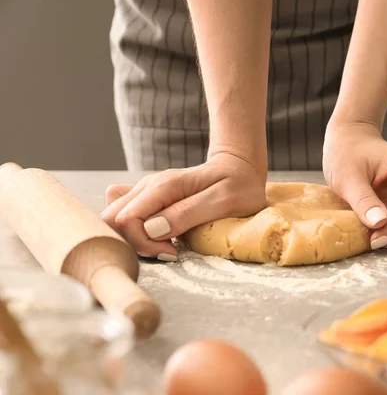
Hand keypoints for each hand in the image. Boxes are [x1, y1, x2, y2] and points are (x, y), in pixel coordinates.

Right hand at [100, 153, 266, 260]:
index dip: (143, 242)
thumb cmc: (239, 185)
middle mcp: (148, 186)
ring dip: (135, 239)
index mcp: (164, 185)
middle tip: (168, 250)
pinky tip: (160, 237)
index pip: (126, 218)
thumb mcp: (224, 200)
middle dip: (134, 243)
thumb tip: (153, 228)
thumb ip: (188, 213)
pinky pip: (125, 215)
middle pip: (113, 219)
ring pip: (116, 218)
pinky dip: (135, 232)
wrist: (241, 168)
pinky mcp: (149, 199)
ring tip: (168, 245)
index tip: (172, 250)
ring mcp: (146, 191)